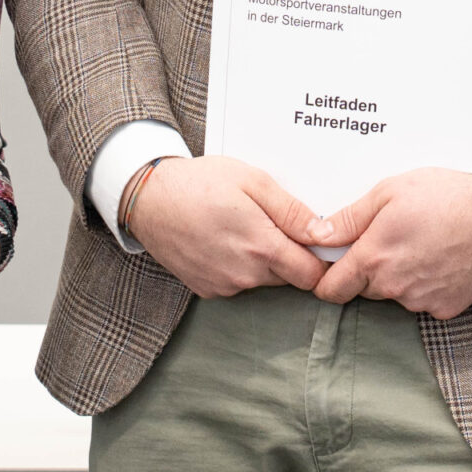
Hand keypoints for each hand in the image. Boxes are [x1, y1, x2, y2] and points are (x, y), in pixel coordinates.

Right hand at [122, 155, 330, 297]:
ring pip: (263, 280)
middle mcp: (244, 275)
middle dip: (291, 255)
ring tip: (245, 226)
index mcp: (261, 247)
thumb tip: (323, 234)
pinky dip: (240, 266)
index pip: (312, 276)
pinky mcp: (207, 290)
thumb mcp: (252, 181)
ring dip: (264, 260)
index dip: (320, 259)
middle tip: (275, 222)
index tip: (317, 240)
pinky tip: (225, 239)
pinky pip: (238, 282)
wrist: (148, 199)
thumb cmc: (200, 183)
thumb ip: (292, 211)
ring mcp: (223, 286)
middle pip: (290, 278)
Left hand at [308, 167, 471, 319]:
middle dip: (369, 270)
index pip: (332, 290)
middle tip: (391, 240)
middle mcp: (394, 287)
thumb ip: (348, 219)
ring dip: (399, 277)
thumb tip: (317, 236)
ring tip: (422, 243)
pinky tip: (440, 259)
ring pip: (395, 295)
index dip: (327, 280)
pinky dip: (427, 285)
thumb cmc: (445, 196)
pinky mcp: (445, 308)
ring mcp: (421, 301)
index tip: (334, 268)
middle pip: (364, 290)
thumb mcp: (389, 192)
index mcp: (374, 258)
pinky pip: (424, 301)